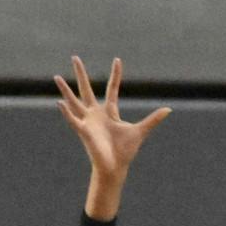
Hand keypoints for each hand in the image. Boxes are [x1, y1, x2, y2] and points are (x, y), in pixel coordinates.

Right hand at [54, 56, 169, 219]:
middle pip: (86, 89)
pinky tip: (60, 103)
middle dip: (81, 74)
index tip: (117, 60)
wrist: (116, 167)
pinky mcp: (84, 131)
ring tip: (56, 77)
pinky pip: (73, 120)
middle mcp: (96, 114)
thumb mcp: (140, 131)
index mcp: (110, 112)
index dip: (115, 75)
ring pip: (74, 102)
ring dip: (65, 90)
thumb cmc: (125, 151)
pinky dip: (67, 112)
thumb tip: (168, 109)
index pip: (112, 89)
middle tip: (75, 57)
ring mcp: (88, 122)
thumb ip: (153, 119)